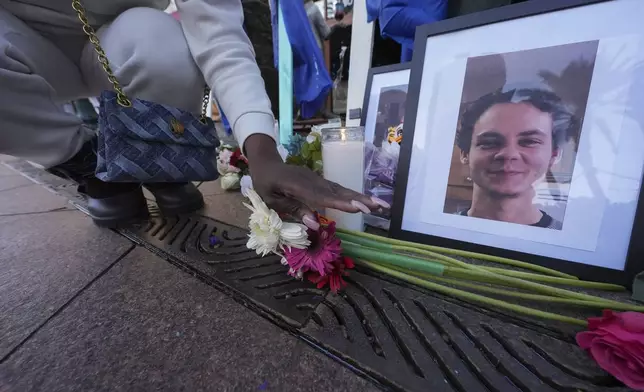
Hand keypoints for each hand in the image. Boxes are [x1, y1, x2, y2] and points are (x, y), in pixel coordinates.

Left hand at [244, 135, 389, 229]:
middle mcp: (312, 180)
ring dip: (361, 197)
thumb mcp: (271, 200)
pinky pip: (338, 189)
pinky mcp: (321, 181)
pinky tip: (365, 201)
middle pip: (338, 191)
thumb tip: (314, 224)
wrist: (266, 162)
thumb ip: (294, 210)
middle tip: (380, 206)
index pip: (322, 196)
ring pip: (342, 189)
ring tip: (380, 205)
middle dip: (360, 199)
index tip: (358, 207)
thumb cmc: (266, 184)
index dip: (341, 202)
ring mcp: (318, 179)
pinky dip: (352, 195)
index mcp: (298, 185)